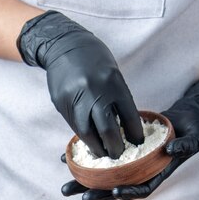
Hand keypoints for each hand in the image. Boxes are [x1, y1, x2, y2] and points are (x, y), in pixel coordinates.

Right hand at [17, 11, 142, 158]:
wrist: (63, 44)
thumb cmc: (93, 58)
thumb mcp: (111, 73)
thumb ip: (116, 98)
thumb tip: (123, 126)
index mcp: (113, 82)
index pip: (128, 115)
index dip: (134, 133)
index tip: (137, 142)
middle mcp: (94, 91)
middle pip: (107, 129)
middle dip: (114, 147)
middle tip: (118, 155)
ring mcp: (75, 98)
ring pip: (87, 132)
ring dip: (96, 146)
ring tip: (102, 153)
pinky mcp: (61, 103)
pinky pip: (74, 125)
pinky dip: (84, 135)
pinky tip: (89, 140)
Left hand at [61, 73, 198, 199]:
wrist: (186, 118)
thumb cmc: (194, 129)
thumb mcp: (197, 137)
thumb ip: (187, 145)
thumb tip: (173, 151)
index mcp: (158, 173)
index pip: (143, 188)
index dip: (129, 191)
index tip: (115, 190)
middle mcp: (141, 172)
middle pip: (118, 187)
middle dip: (99, 194)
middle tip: (80, 198)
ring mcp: (130, 163)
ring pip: (104, 176)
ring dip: (85, 182)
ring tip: (66, 187)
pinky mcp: (121, 150)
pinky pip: (101, 158)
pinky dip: (84, 159)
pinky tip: (67, 159)